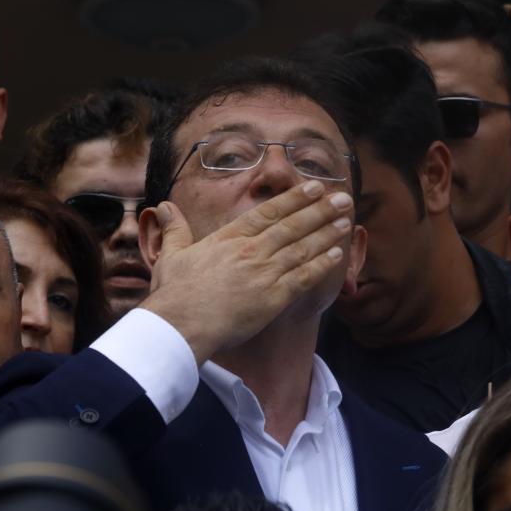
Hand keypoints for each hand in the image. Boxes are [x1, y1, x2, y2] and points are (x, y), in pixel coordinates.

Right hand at [140, 180, 352, 361]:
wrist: (182, 324)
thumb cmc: (175, 292)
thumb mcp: (172, 254)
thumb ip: (175, 228)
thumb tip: (163, 207)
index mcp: (229, 237)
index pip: (269, 211)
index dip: (295, 198)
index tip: (314, 187)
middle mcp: (251, 250)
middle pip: (293, 225)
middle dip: (321, 210)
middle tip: (343, 197)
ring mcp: (264, 273)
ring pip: (303, 248)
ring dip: (327, 233)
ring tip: (346, 220)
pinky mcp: (273, 297)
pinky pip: (304, 277)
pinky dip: (322, 264)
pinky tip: (337, 254)